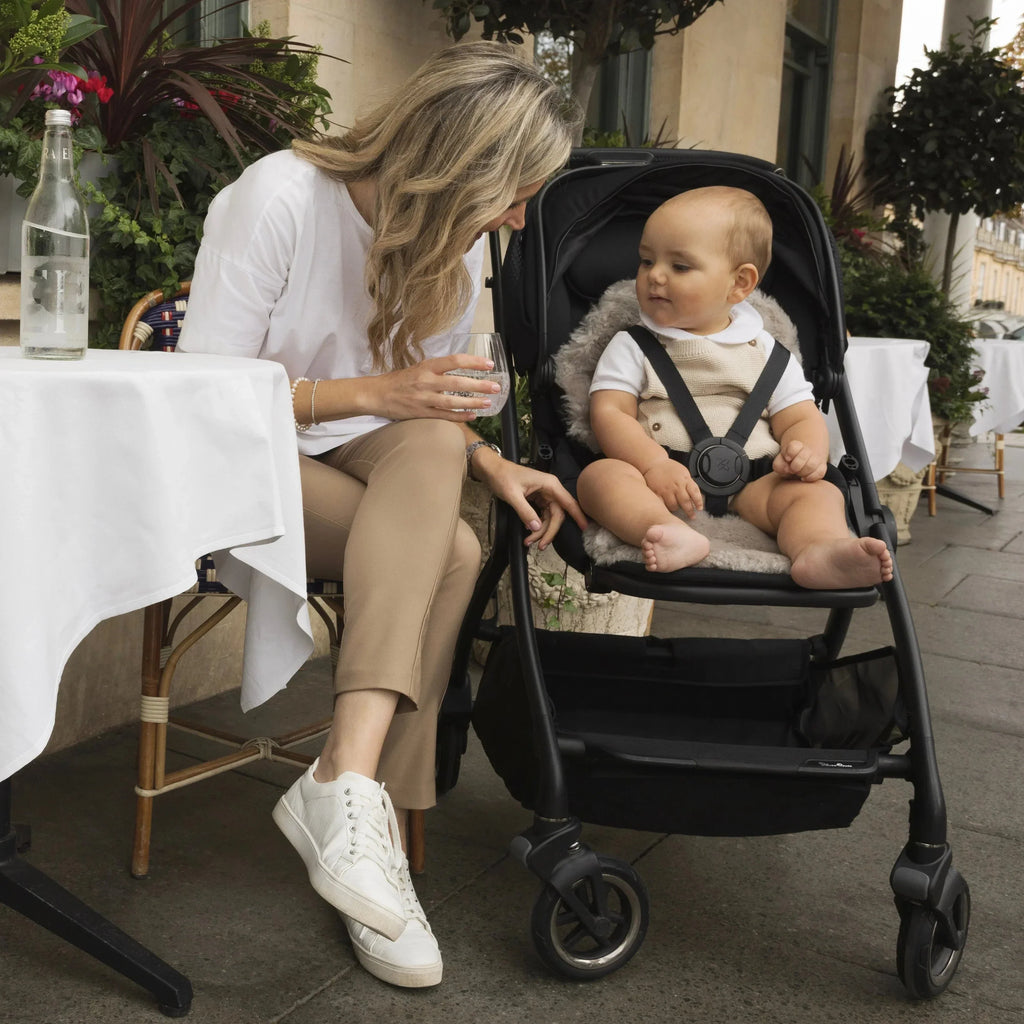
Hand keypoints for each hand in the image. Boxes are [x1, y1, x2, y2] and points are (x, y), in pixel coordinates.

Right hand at [367, 353, 501, 421]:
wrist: (377, 394)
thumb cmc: (400, 380)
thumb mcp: (419, 368)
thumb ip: (438, 369)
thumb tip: (462, 368)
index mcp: (427, 366)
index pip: (454, 361)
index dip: (474, 362)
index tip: (489, 364)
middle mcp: (426, 381)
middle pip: (458, 383)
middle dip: (479, 385)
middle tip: (496, 386)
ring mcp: (424, 398)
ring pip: (453, 401)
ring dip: (473, 402)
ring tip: (488, 402)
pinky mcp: (421, 413)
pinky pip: (444, 416)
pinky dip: (460, 416)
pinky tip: (472, 415)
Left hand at [476, 457, 587, 548]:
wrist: (492, 470)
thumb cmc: (502, 476)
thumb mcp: (512, 495)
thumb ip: (525, 512)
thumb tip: (536, 527)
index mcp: (550, 484)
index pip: (568, 503)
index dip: (578, 516)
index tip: (584, 528)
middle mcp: (550, 490)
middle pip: (557, 515)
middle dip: (549, 531)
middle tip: (539, 545)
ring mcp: (544, 495)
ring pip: (550, 518)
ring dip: (541, 531)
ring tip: (529, 541)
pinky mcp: (538, 500)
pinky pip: (542, 516)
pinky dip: (537, 526)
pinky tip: (529, 532)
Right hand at [643, 460, 703, 516]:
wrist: (654, 463)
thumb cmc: (669, 469)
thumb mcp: (683, 472)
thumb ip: (689, 483)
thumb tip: (696, 497)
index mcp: (684, 479)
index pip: (695, 492)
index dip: (699, 502)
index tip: (699, 508)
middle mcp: (676, 485)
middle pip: (685, 501)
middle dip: (689, 511)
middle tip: (692, 516)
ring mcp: (666, 489)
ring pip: (673, 505)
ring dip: (676, 509)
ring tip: (677, 510)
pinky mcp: (656, 492)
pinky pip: (662, 504)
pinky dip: (665, 508)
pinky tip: (666, 509)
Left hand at [773, 439, 826, 481]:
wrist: (800, 459)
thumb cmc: (788, 462)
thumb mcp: (779, 461)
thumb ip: (779, 465)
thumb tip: (788, 469)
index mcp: (796, 445)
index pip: (794, 447)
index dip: (789, 453)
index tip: (787, 458)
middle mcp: (808, 450)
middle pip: (802, 457)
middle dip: (795, 466)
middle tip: (792, 469)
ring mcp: (817, 458)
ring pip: (811, 465)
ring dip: (802, 472)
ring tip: (798, 473)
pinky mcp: (822, 467)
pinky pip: (820, 473)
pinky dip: (810, 477)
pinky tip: (803, 478)